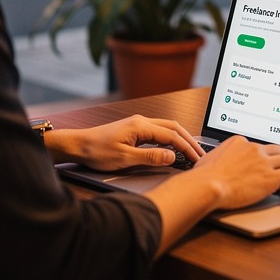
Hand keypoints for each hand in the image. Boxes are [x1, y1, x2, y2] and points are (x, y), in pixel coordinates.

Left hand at [46, 115, 204, 171]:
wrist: (79, 145)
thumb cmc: (97, 151)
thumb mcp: (124, 159)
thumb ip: (150, 158)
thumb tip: (172, 156)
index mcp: (141, 125)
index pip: (171, 136)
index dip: (186, 148)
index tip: (197, 159)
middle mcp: (141, 120)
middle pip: (173, 127)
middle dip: (189, 141)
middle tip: (201, 155)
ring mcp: (138, 123)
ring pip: (167, 127)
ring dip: (181, 138)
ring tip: (192, 152)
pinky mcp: (134, 128)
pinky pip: (159, 130)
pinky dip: (171, 138)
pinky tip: (174, 147)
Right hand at [147, 134, 279, 251]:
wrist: (206, 186)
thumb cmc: (202, 177)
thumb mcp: (208, 159)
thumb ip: (217, 157)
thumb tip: (214, 161)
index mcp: (240, 141)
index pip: (260, 146)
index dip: (265, 157)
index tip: (267, 164)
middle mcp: (254, 148)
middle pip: (278, 149)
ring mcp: (264, 162)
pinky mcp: (271, 177)